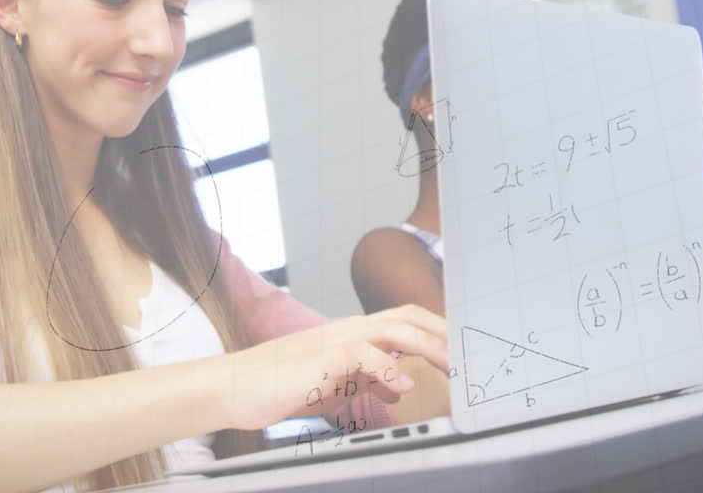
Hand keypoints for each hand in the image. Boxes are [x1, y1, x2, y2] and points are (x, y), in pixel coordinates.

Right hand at [221, 304, 448, 430]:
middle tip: (467, 357)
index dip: (436, 330)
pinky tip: (400, 386)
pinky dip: (387, 369)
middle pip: (407, 316)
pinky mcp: (321, 360)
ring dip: (427, 346)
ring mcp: (335, 341)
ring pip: (393, 329)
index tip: (461, 349)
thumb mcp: (335, 384)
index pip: (403, 320)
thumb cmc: (281, 385)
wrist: (235, 387)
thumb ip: (367, 378)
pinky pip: (362, 356)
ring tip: (450, 366)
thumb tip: (400, 381)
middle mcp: (348, 330)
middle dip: (442, 333)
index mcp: (353, 334)